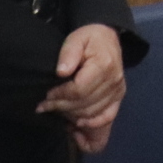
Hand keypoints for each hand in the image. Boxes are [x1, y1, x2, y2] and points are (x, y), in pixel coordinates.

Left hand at [39, 23, 125, 152]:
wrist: (107, 38)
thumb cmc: (88, 38)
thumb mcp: (76, 38)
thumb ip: (68, 52)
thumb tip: (61, 71)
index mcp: (103, 65)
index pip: (79, 90)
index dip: (60, 95)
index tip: (46, 95)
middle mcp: (114, 80)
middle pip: (84, 104)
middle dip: (60, 107)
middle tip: (43, 106)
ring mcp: (118, 90)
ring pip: (91, 112)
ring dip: (71, 115)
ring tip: (55, 110)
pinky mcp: (118, 96)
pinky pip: (107, 116)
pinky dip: (92, 124)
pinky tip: (77, 125)